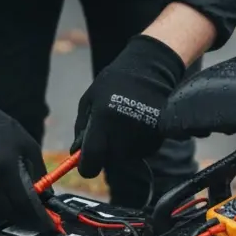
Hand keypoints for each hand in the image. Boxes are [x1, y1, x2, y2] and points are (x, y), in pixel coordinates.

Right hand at [0, 86, 50, 228]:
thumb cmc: (1, 130)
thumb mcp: (28, 146)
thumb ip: (39, 171)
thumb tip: (48, 195)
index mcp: (6, 168)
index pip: (23, 202)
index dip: (37, 215)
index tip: (47, 224)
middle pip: (8, 210)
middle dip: (22, 214)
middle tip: (31, 212)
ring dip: (6, 207)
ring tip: (14, 198)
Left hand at [72, 35, 186, 178]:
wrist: (151, 69)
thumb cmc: (114, 83)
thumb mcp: (89, 100)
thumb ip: (81, 128)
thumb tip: (76, 154)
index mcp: (104, 121)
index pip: (92, 162)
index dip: (87, 167)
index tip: (86, 163)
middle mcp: (124, 132)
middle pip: (109, 162)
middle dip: (105, 153)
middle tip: (108, 131)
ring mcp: (143, 137)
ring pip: (125, 158)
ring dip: (121, 148)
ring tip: (124, 122)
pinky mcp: (158, 138)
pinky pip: (141, 152)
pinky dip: (136, 144)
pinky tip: (137, 123)